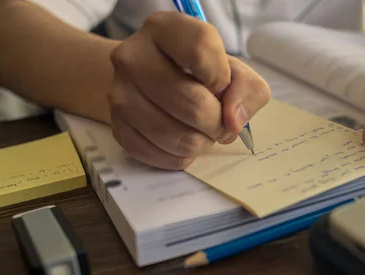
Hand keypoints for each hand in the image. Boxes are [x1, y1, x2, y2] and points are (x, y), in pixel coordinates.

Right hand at [108, 12, 270, 169]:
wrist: (150, 84)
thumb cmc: (198, 74)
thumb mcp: (233, 70)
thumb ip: (247, 89)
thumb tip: (234, 120)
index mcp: (164, 29)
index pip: (200, 50)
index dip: (221, 80)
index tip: (222, 89)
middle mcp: (133, 56)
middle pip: (193, 104)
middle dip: (218, 123)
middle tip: (220, 123)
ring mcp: (119, 93)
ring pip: (178, 137)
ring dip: (201, 143)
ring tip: (201, 131)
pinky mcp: (117, 127)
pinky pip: (162, 156)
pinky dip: (182, 156)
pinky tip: (182, 142)